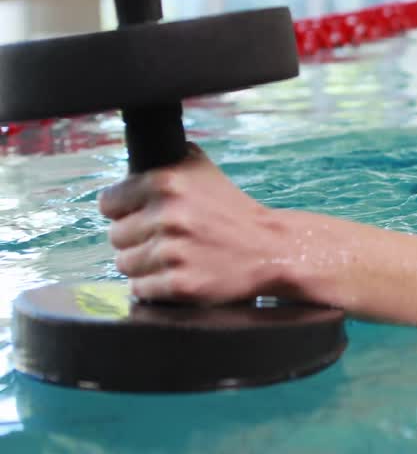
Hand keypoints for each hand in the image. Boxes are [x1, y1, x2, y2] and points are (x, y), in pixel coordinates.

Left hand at [98, 144, 289, 303]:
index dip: (124, 210)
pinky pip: (141, 289)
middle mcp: (167, 216)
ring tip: (173, 258)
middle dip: (137, 239)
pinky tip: (177, 275)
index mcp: (166, 183)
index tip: (141, 216)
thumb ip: (164, 164)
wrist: (271, 248)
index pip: (109, 202)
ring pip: (125, 264)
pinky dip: (155, 286)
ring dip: (144, 264)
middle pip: (116, 236)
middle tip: (165, 239)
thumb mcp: (202, 171)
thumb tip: (128, 169)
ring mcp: (173, 252)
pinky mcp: (180, 284)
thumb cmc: (233, 212)